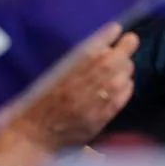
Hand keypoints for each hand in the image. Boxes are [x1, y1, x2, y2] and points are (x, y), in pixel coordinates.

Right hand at [6, 23, 137, 150]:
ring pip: (117, 81)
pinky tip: (126, 82)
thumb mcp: (47, 78)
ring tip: (127, 62)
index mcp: (59, 77)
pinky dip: (126, 88)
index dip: (105, 38)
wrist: (33, 138)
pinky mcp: (96, 121)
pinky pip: (118, 101)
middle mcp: (76, 90)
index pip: (88, 52)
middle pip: (108, 65)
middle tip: (131, 40)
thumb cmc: (36, 104)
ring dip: (126, 68)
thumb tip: (99, 47)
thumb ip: (70, 64)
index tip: (115, 28)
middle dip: (124, 50)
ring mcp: (88, 107)